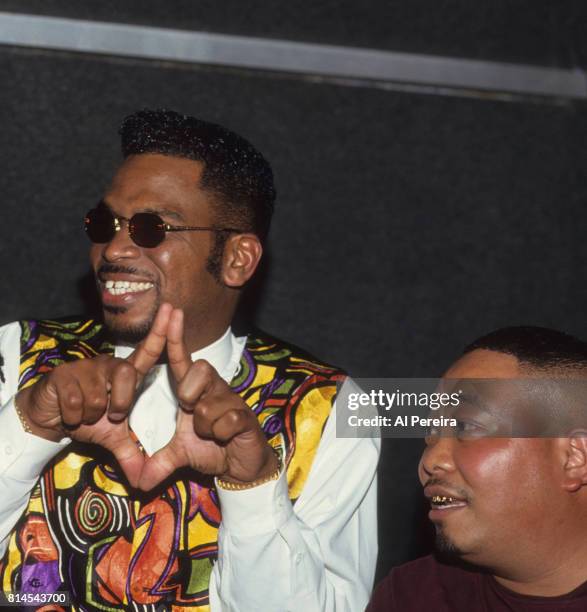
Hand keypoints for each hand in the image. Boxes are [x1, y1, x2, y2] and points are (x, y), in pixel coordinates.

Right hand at [17, 304, 172, 486]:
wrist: (49, 418)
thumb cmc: (86, 419)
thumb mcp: (111, 438)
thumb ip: (131, 453)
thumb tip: (144, 480)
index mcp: (125, 376)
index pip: (147, 353)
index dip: (162, 333)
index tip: (175, 309)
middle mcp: (109, 366)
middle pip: (127, 377)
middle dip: (118, 404)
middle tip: (108, 414)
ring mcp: (86, 368)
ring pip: (100, 396)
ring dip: (92, 415)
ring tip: (84, 413)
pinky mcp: (64, 375)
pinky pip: (78, 403)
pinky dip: (74, 417)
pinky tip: (69, 414)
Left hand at [138, 309, 278, 490]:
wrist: (242, 467)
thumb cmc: (213, 450)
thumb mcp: (180, 456)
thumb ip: (158, 461)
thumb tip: (138, 481)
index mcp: (196, 391)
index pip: (183, 361)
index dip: (175, 338)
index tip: (171, 313)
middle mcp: (215, 389)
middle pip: (199, 370)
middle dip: (190, 393)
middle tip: (191, 412)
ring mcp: (232, 401)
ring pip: (208, 404)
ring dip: (205, 426)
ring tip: (212, 434)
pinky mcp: (246, 416)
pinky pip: (226, 420)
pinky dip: (220, 434)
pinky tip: (227, 438)